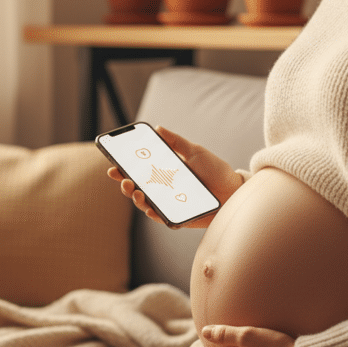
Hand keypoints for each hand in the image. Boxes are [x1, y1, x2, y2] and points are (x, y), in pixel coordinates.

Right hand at [107, 126, 242, 227]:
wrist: (235, 190)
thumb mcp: (195, 152)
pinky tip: (151, 208)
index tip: (112, 165)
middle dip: (126, 185)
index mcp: (165, 172)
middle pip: (138, 189)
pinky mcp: (179, 217)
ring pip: (146, 204)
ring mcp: (170, 204)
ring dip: (137, 199)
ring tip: (137, 192)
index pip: (139, 171)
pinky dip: (155, 214)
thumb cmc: (216, 170)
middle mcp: (164, 189)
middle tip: (124, 180)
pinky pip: (163, 218)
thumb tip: (158, 128)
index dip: (124, 170)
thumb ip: (176, 142)